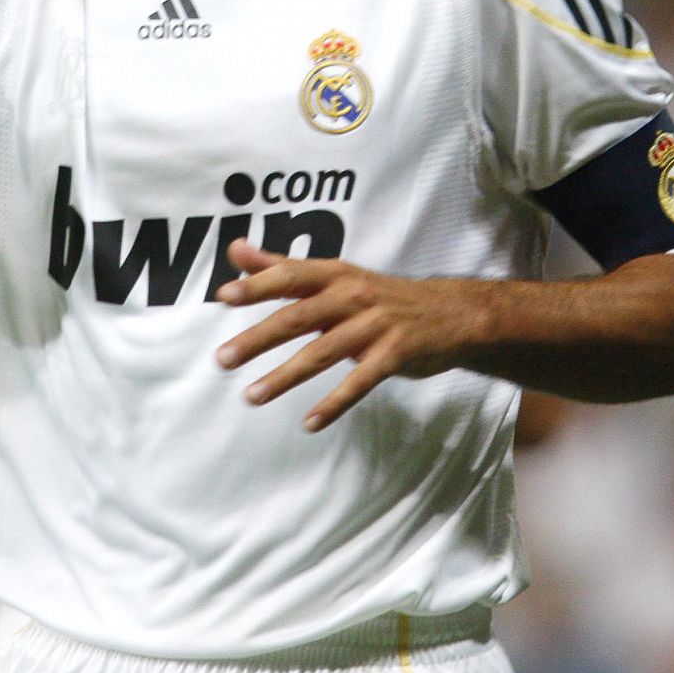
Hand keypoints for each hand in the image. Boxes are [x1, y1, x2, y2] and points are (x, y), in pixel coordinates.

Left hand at [215, 239, 483, 431]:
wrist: (450, 312)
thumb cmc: (377, 295)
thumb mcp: (332, 275)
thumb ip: (281, 266)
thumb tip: (235, 250)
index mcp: (333, 273)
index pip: (289, 275)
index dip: (257, 284)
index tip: (223, 296)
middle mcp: (351, 294)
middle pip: (297, 316)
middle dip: (258, 338)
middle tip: (222, 358)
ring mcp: (375, 325)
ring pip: (322, 353)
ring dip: (285, 377)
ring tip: (252, 396)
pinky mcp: (395, 354)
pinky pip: (360, 382)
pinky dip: (334, 403)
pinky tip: (310, 422)